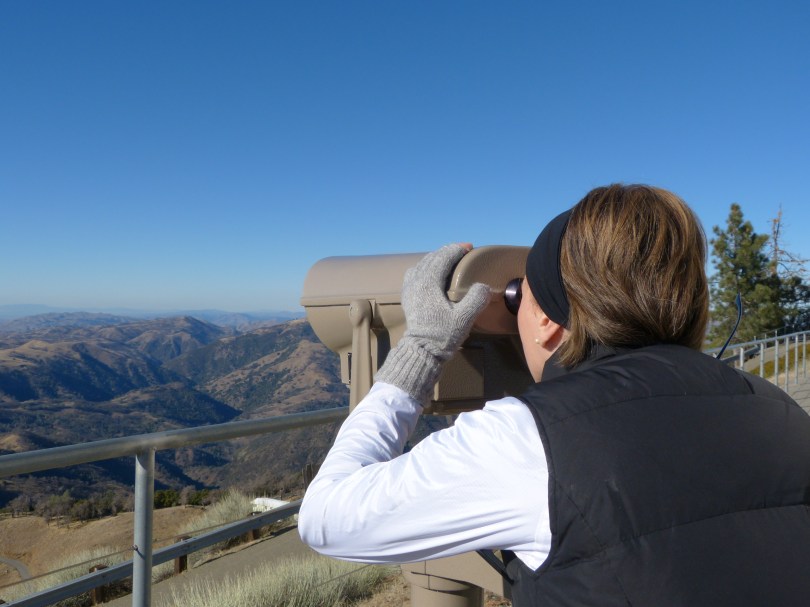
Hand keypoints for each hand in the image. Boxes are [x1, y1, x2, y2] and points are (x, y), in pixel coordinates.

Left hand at [375, 244, 490, 404]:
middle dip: (447, 252)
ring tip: (449, 260)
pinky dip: (425, 268)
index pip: (443, 257)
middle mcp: (416, 281)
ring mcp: (409, 289)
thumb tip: (483, 286)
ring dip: (436, 259)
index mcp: (429, 282)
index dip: (456, 250)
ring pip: (422, 265)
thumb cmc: (442, 334)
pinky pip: (415, 274)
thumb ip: (476, 299)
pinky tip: (432, 275)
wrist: (421, 351)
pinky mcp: (408, 298)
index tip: (469, 247)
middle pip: (432, 258)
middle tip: (462, 252)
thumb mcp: (465, 318)